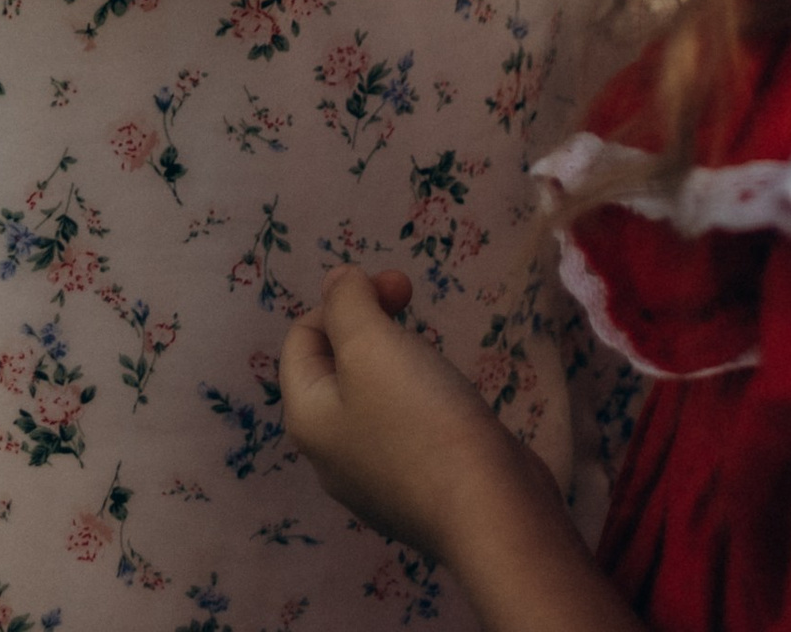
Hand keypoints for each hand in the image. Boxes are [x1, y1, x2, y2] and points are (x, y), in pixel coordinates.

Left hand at [280, 269, 610, 620]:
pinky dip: (421, 394)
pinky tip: (449, 397)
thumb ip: (346, 302)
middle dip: (371, 320)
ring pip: (373, 392)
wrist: (488, 509)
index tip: (396, 287)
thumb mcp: (371, 344)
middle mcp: (331, 453)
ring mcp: (374, 477)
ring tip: (432, 350)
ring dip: (397, 356)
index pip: (302, 337)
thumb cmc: (420, 419)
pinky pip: (404, 423)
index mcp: (307, 419)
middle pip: (336, 364)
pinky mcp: (417, 486)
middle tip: (413, 298)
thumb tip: (336, 280)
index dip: (343, 299)